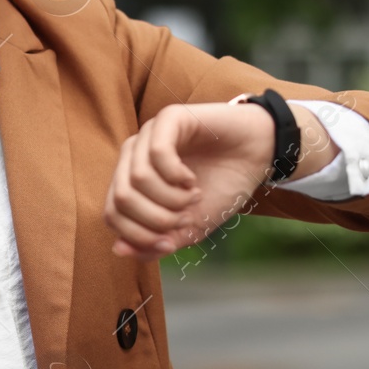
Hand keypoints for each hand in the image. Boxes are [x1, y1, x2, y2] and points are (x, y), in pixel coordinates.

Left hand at [103, 101, 277, 259]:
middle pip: (121, 199)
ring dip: (171, 198)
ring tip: (193, 196)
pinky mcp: (169, 118)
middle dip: (157, 219)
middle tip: (186, 216)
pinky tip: (191, 179)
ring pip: (138, 179)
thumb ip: (154, 242)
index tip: (170, 240)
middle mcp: (132, 156)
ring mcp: (148, 135)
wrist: (257, 158)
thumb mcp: (188, 228)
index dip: (139, 236)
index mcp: (130, 181)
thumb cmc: (221, 189)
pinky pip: (157, 153)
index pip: (111, 215)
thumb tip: (119, 250)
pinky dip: (177, 176)